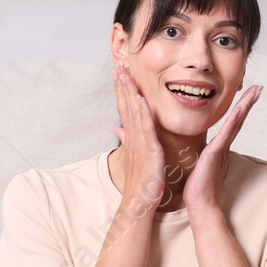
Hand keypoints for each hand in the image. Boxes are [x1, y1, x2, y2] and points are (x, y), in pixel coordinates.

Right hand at [112, 63, 166, 208]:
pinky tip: (140, 99)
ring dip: (128, 92)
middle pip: (125, 105)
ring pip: (132, 112)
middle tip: (117, 64)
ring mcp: (139, 143)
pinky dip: (142, 113)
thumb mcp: (134, 157)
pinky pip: (145, 128)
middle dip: (121, 84)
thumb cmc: (140, 183)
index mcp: (132, 137)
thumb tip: (117, 129)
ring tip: (125, 74)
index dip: (121, 90)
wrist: (139, 202)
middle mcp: (133, 137)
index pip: (125, 108)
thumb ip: (127, 140)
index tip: (118, 73)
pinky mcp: (149, 150)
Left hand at [184, 84, 261, 216]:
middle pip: (239, 119)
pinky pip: (226, 134)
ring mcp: (221, 149)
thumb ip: (206, 154)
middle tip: (259, 87)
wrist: (200, 204)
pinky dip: (234, 121)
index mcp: (220, 147)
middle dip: (249, 102)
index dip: (242, 108)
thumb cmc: (198, 186)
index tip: (249, 94)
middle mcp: (224, 146)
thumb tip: (205, 149)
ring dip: (245, 106)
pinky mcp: (215, 154)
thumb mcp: (201, 164)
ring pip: (236, 123)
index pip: (233, 123)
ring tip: (256, 91)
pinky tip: (239, 110)